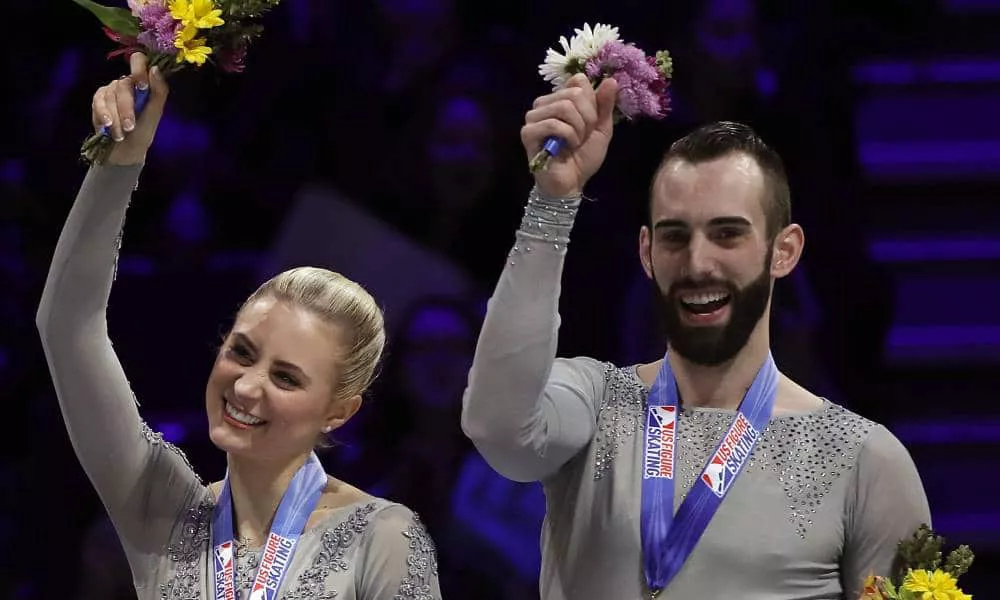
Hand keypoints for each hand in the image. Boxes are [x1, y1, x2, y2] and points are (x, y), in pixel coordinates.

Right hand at [91, 53, 168, 165]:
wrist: (126, 150)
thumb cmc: (143, 132)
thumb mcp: (155, 114)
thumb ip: (158, 91)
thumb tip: (155, 69)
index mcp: (142, 82)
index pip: (138, 61)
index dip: (139, 69)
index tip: (142, 87)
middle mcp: (126, 83)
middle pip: (124, 84)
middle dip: (127, 108)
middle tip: (130, 127)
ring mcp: (111, 90)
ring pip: (110, 95)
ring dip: (116, 118)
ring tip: (120, 134)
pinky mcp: (98, 99)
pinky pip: (98, 101)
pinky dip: (103, 115)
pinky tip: (106, 126)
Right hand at [520, 73, 618, 196]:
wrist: (572, 183)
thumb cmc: (583, 157)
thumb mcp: (601, 128)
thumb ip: (605, 105)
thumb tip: (611, 80)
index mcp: (560, 99)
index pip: (578, 80)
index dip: (592, 102)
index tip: (591, 123)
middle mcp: (544, 104)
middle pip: (574, 93)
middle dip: (588, 118)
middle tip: (584, 136)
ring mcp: (533, 117)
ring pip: (564, 106)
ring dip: (578, 129)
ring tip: (575, 143)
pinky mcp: (528, 132)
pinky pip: (553, 123)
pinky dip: (568, 136)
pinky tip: (567, 147)